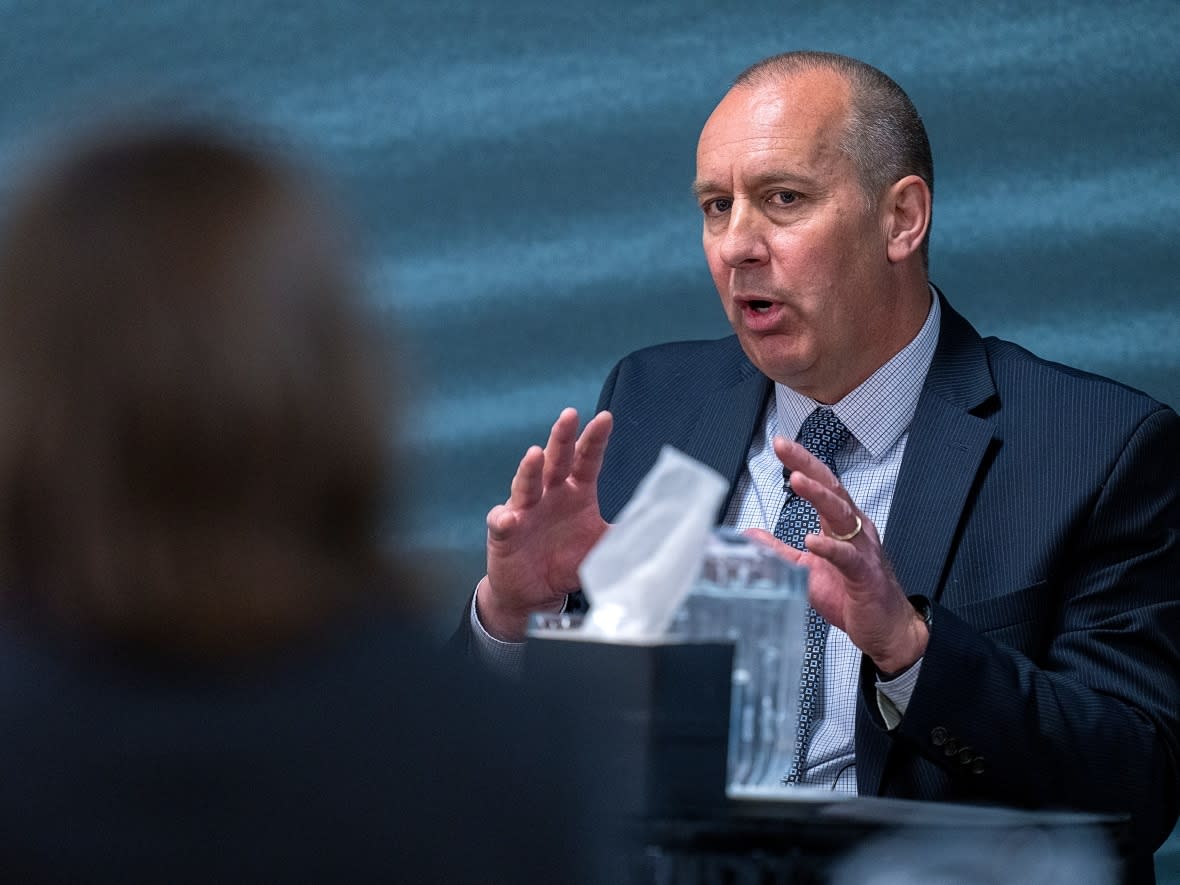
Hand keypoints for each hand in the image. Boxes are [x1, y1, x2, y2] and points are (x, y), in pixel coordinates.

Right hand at [478, 408, 612, 640]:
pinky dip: (504, 519)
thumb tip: (658, 525)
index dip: (595, 439)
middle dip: (562, 437)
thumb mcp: (601, 546)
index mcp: (576, 491)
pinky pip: (502, 523)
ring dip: (529, 469)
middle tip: (569, 415)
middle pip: (556, 460)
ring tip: (535, 455)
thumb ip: (624, 534)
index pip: (587, 460)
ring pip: (526, 484)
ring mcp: (525, 510)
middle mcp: (550, 494)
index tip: (606, 417)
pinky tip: (509, 519)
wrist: (536, 591)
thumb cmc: (567, 561)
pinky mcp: (504, 533)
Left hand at [744, 436, 927, 673]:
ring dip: (819, 496)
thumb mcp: (807, 569)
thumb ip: (781, 550)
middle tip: (785, 448)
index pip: (822, 485)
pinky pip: (848, 558)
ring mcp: (863, 551)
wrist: (887, 631)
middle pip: (832, 489)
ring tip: (796, 480)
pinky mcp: (865, 576)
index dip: (802, 463)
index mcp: (841, 526)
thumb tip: (751, 534)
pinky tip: (813, 541)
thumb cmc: (853, 596)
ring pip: (842, 515)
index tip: (780, 444)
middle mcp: (855, 531)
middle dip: (807, 466)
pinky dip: (830, 548)